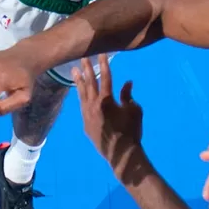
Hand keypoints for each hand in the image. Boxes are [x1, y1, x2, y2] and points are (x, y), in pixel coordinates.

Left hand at [72, 56, 144, 171]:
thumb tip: (127, 82)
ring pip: (82, 95)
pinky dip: (81, 98)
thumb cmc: (131, 131)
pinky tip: (80, 93)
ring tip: (74, 72)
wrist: (121, 154)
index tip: (101, 54)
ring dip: (79, 82)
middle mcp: (94, 105)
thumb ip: (127, 95)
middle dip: (86, 70)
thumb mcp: (134, 110)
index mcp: (107, 100)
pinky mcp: (85, 124)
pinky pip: (82, 107)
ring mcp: (87, 115)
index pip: (105, 78)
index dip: (104, 65)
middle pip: (90, 84)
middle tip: (82, 59)